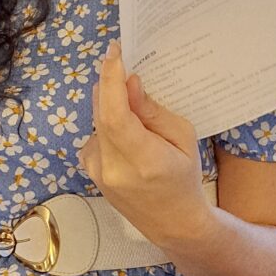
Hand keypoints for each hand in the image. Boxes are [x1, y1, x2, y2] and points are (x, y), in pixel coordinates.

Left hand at [78, 41, 210, 246]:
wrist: (174, 224)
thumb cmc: (185, 177)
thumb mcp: (182, 137)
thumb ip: (151, 110)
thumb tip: (129, 82)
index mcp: (143, 160)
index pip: (116, 114)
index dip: (111, 79)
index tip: (113, 52)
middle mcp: (113, 167)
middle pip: (101, 113)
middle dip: (109, 83)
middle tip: (120, 62)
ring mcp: (97, 173)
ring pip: (96, 122)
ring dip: (111, 106)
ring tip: (136, 115)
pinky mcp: (90, 173)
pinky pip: (94, 135)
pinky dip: (107, 125)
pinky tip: (127, 134)